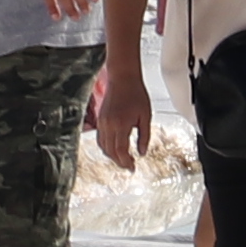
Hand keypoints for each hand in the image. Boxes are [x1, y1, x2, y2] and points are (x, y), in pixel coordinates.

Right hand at [89, 55, 148, 170]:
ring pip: (104, 147)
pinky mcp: (100, 119)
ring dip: (112, 156)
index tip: (133, 168)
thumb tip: (142, 153)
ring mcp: (102, 122)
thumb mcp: (146, 116)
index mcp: (121, 124)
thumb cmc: (136, 94)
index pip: (121, 151)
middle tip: (129, 166)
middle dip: (120, 162)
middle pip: (111, 151)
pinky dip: (107, 147)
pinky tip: (115, 148)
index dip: (126, 162)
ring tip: (123, 159)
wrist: (123, 78)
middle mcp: (109, 125)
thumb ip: (144, 136)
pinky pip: (100, 139)